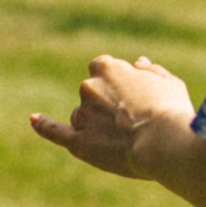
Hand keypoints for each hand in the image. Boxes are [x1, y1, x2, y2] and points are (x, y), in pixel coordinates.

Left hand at [29, 55, 194, 179]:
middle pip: (91, 94)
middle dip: (107, 105)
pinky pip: (55, 132)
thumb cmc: (171, 111)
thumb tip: (138, 63)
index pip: (102, 68)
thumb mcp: (168, 83)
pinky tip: (34, 120)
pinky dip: (44, 126)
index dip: (117, 83)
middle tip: (135, 121)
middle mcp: (88, 88)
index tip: (132, 95)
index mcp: (107, 68)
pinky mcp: (79, 143)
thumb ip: (150, 72)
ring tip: (126, 139)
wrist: (164, 143)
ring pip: (83, 117)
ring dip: (97, 124)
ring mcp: (82, 115)